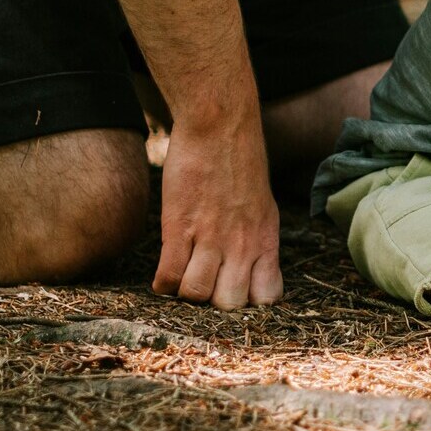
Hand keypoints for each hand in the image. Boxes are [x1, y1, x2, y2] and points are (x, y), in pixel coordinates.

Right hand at [152, 120, 283, 309]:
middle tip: (205, 283)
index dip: (249, 302)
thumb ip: (257, 240)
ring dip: (186, 290)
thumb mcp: (262, 206)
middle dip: (214, 301)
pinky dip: (162, 283)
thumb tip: (250, 268)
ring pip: (196, 294)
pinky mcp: (179, 227)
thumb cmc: (240, 162)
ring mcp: (210, 237)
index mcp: (265, 240)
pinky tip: (164, 271)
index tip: (235, 290)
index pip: (267, 298)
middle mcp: (242, 245)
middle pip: (229, 304)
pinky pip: (168, 276)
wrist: (219, 125)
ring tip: (184, 274)